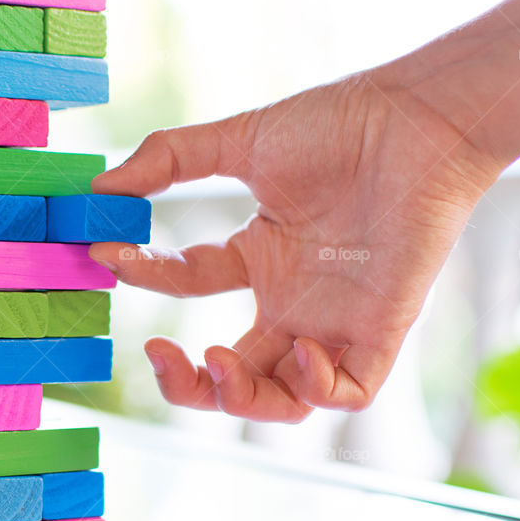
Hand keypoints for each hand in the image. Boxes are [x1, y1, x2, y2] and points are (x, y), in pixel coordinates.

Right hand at [90, 71, 505, 421]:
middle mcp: (294, 298)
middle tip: (161, 357)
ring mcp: (335, 319)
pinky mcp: (381, 329)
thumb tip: (103, 188)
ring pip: (286, 401)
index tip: (111, 253)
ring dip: (243, 399)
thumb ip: (171, 158)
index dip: (146, 274)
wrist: (417, 119)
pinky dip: (319, 390)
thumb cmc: (339, 124)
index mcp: (262, 257)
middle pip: (234, 374)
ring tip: (219, 361)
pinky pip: (350, 393)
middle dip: (189, 384)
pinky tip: (302, 348)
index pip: (190, 284)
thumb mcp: (241, 142)